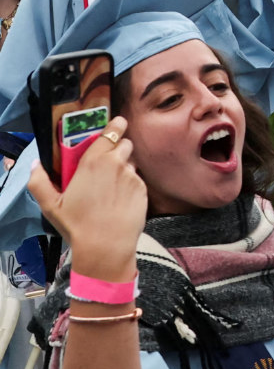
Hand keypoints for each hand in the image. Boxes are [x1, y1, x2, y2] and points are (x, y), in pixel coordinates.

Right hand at [28, 118, 146, 281]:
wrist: (106, 245)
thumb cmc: (77, 223)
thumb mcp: (51, 204)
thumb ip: (39, 182)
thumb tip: (34, 164)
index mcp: (94, 161)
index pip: (111, 132)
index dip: (115, 126)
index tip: (117, 123)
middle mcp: (117, 164)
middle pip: (125, 144)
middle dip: (119, 148)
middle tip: (109, 161)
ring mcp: (133, 177)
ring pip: (132, 163)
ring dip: (125, 167)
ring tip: (112, 185)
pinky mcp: (144, 190)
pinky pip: (138, 180)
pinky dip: (131, 184)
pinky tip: (121, 199)